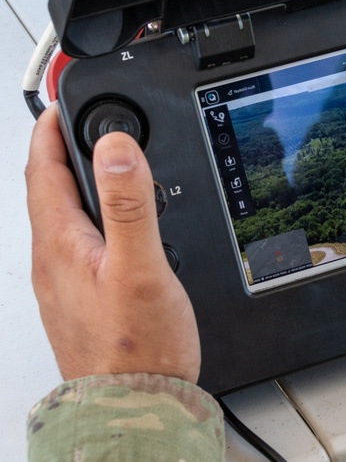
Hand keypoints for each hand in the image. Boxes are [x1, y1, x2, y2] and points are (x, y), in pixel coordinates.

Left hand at [26, 107, 200, 382]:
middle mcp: (53, 261)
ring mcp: (63, 281)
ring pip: (63, 216)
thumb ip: (130, 203)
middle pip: (49, 189)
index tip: (65, 100)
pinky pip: (77, 242)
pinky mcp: (80, 298)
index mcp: (60, 244)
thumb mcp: (141, 267)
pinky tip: (118, 225)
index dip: (51, 128)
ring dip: (79, 182)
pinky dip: (92, 216)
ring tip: (109, 163)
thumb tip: (115, 146)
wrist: (133, 407)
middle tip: (90, 122)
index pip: (42, 170)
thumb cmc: (136, 348)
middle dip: (66, 149)